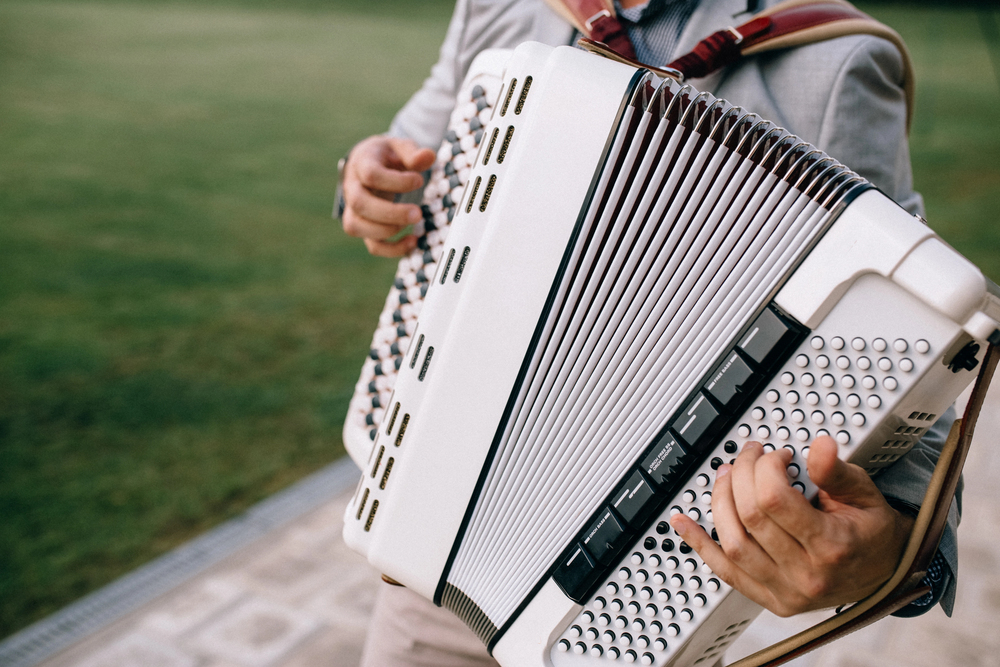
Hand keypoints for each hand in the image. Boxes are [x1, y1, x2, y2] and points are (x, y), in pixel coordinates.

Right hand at [341, 135, 435, 256]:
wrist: (369, 165)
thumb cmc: (387, 157)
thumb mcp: (399, 147)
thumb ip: (413, 153)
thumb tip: (428, 157)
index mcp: (362, 164)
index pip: (370, 175)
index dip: (395, 181)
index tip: (419, 181)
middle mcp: (352, 188)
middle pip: (360, 204)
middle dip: (390, 213)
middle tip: (417, 213)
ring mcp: (354, 210)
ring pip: (357, 226)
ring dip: (387, 230)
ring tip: (413, 222)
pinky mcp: (364, 227)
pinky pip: (371, 244)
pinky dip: (391, 249)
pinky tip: (412, 241)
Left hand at [670, 437, 913, 616]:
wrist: (886, 571)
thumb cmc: (871, 530)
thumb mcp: (865, 493)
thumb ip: (836, 471)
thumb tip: (819, 446)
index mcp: (833, 547)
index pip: (775, 500)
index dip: (766, 468)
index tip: (775, 455)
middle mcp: (807, 575)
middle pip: (750, 517)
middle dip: (742, 476)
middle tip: (749, 456)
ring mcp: (786, 592)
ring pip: (732, 543)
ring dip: (719, 503)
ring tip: (725, 477)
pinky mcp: (770, 599)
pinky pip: (724, 572)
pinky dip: (699, 544)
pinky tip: (683, 522)